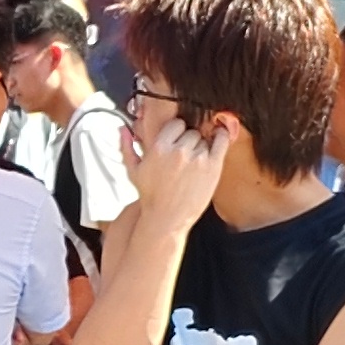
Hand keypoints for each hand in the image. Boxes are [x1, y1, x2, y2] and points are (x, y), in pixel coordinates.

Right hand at [128, 117, 237, 236]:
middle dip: (189, 141)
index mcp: (159, 148)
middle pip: (191, 132)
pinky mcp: (212, 166)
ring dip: (202, 147)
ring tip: (195, 162)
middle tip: (185, 155)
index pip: (176, 124)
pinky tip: (218, 138)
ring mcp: (197, 158)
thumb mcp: (133, 172)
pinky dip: (221, 137)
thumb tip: (123, 128)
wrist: (166, 219)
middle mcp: (178, 151)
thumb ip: (127, 147)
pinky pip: (221, 141)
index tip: (177, 141)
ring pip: (204, 139)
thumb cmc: (150, 196)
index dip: (177, 132)